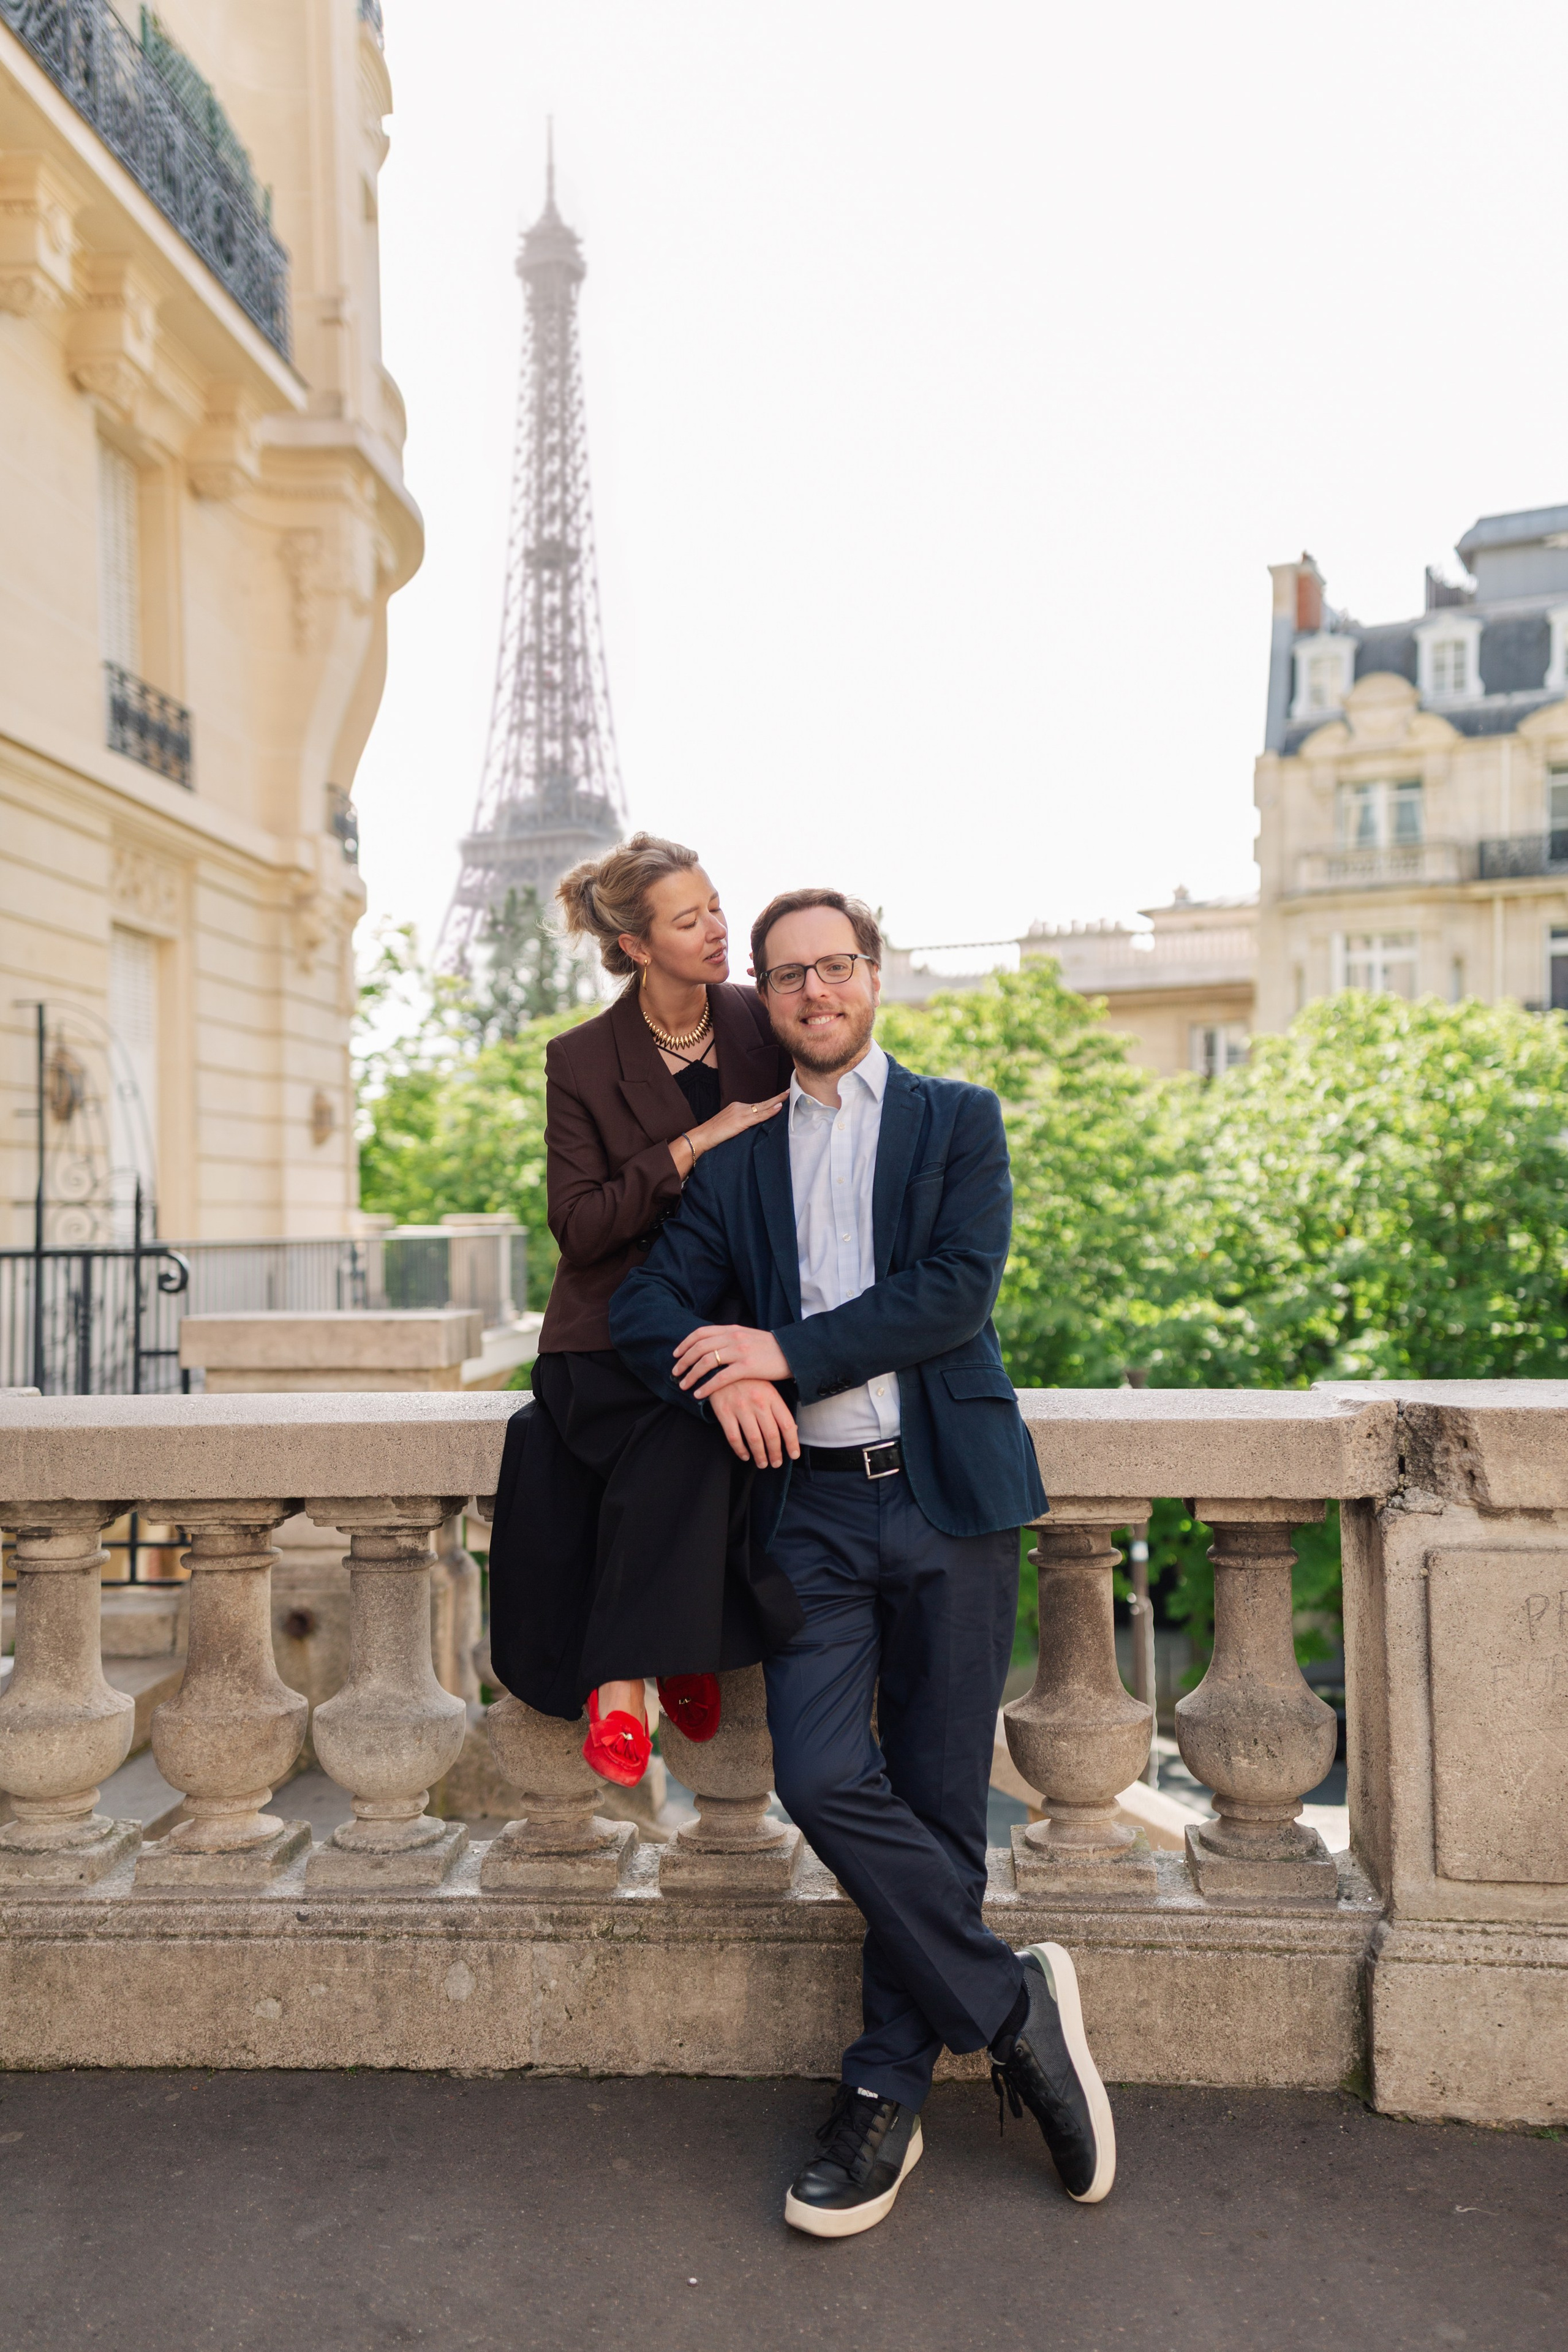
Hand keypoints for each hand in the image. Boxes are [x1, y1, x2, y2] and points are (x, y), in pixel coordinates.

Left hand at [675, 1323, 792, 1395]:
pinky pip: (720, 1378)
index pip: (701, 1333)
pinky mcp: (747, 1367)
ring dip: (691, 1374)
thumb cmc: (770, 1348)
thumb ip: (730, 1338)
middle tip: (675, 1373)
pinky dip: (706, 1387)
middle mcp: (733, 1337)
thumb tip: (711, 1345)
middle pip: (699, 1348)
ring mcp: (740, 1352)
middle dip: (683, 1361)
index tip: (676, 1354)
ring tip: (683, 1385)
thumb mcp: (748, 1336)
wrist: (794, 1353)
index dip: (685, 1344)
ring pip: (706, 1362)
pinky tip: (699, 1394)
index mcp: (732, 1329)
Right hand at [687, 1091, 787, 1162]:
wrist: (701, 1137)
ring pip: (763, 1107)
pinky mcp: (741, 1120)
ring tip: (788, 1097)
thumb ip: (742, 1124)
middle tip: (789, 1092)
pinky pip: (759, 1115)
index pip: (758, 1105)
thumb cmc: (714, 1135)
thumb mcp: (730, 1127)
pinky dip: (770, 1111)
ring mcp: (740, 1112)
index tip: (781, 1098)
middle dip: (777, 1098)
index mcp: (737, 1108)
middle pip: (762, 1103)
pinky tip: (779, 1107)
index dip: (770, 1102)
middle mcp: (739, 1107)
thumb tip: (754, 1128)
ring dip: (777, 1102)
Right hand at [709, 1377, 800, 1467]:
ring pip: (754, 1439)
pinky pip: (734, 1437)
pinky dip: (740, 1450)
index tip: (794, 1455)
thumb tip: (792, 1429)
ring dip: (760, 1455)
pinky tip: (745, 1455)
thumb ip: (778, 1407)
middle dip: (775, 1453)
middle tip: (776, 1463)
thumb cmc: (748, 1379)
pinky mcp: (724, 1412)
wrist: (720, 1365)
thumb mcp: (767, 1387)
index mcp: (772, 1396)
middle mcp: (758, 1402)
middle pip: (771, 1435)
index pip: (787, 1424)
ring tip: (762, 1463)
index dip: (792, 1443)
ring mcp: (740, 1407)